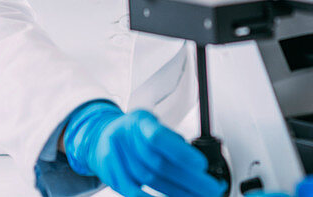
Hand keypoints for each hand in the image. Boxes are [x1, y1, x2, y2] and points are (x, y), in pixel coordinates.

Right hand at [62, 101, 225, 196]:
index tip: (201, 164)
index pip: (159, 136)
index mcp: (139, 122)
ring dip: (179, 193)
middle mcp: (125, 138)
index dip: (180, 152)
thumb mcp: (151, 124)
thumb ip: (170, 140)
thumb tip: (197, 164)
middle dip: (190, 180)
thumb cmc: (133, 132)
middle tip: (212, 189)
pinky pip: (133, 192)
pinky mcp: (112, 176)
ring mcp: (115, 158)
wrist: (100, 137)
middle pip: (159, 164)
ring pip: (150, 180)